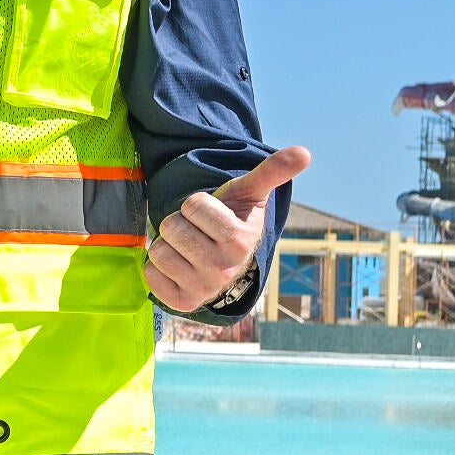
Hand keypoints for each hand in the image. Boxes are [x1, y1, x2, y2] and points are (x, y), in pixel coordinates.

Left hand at [151, 143, 308, 312]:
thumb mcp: (250, 193)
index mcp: (239, 240)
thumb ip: (273, 171)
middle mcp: (223, 269)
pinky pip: (150, 273)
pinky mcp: (182, 302)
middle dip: (180, 223)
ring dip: (168, 244)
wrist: (225, 260)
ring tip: (188, 247)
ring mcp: (203, 289)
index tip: (210, 216)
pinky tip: (179, 266)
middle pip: (171, 227)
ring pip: (159, 251)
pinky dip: (158, 267)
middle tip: (197, 231)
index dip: (196, 205)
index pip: (192, 204)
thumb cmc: (234, 219)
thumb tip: (304, 152)